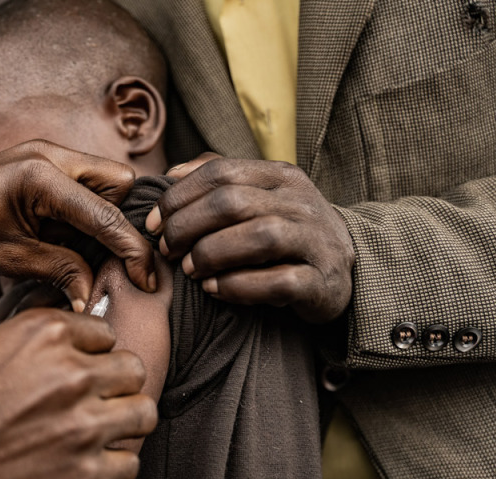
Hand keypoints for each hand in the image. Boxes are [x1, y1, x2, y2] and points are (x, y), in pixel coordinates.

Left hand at [0, 140, 156, 311]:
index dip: (131, 250)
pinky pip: (79, 184)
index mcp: (41, 174)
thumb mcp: (10, 259)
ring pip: (102, 182)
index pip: (106, 213)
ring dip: (99, 219)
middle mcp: (49, 154)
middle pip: (117, 183)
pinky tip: (63, 240)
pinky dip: (81, 213)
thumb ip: (61, 271)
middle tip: (109, 261)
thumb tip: (94, 294)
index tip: (147, 279)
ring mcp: (44, 154)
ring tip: (77, 254)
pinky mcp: (38, 164)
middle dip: (119, 222)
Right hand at [0, 308, 157, 478]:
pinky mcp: (85, 473)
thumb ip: (35, 348)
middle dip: (114, 384)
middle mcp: (69, 372)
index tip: (76, 368)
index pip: (104, 332)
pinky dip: (111, 464)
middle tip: (90, 400)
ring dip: (120, 422)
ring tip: (91, 431)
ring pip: (142, 412)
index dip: (90, 353)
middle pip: (132, 369)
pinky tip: (81, 462)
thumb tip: (74, 352)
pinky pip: (128, 462)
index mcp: (43, 333)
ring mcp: (81, 424)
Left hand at [145, 153, 354, 322]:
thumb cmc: (284, 230)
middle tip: (167, 249)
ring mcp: (317, 241)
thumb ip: (216, 179)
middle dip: (187, 227)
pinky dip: (238, 286)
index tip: (153, 223)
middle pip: (232, 203)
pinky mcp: (323, 282)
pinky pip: (279, 281)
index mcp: (281, 175)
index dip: (177, 196)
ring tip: (189, 270)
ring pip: (258, 237)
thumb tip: (170, 174)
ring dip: (211, 254)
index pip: (221, 172)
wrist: (343, 269)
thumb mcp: (258, 196)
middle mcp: (301, 202)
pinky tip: (214, 289)